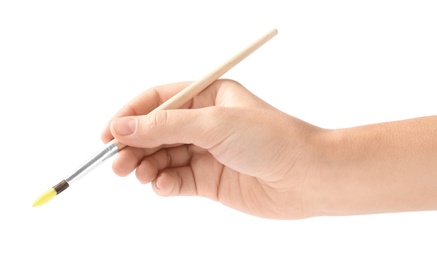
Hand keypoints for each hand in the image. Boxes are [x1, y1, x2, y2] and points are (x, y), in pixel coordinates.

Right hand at [101, 79, 321, 218]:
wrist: (305, 177)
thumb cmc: (270, 139)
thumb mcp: (213, 123)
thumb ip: (165, 126)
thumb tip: (122, 127)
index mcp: (207, 96)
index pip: (158, 100)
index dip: (130, 115)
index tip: (108, 133)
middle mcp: (205, 123)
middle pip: (156, 130)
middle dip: (134, 145)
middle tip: (117, 161)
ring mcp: (206, 152)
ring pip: (162, 156)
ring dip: (145, 165)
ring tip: (138, 174)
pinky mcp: (209, 179)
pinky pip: (176, 180)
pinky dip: (164, 183)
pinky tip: (162, 185)